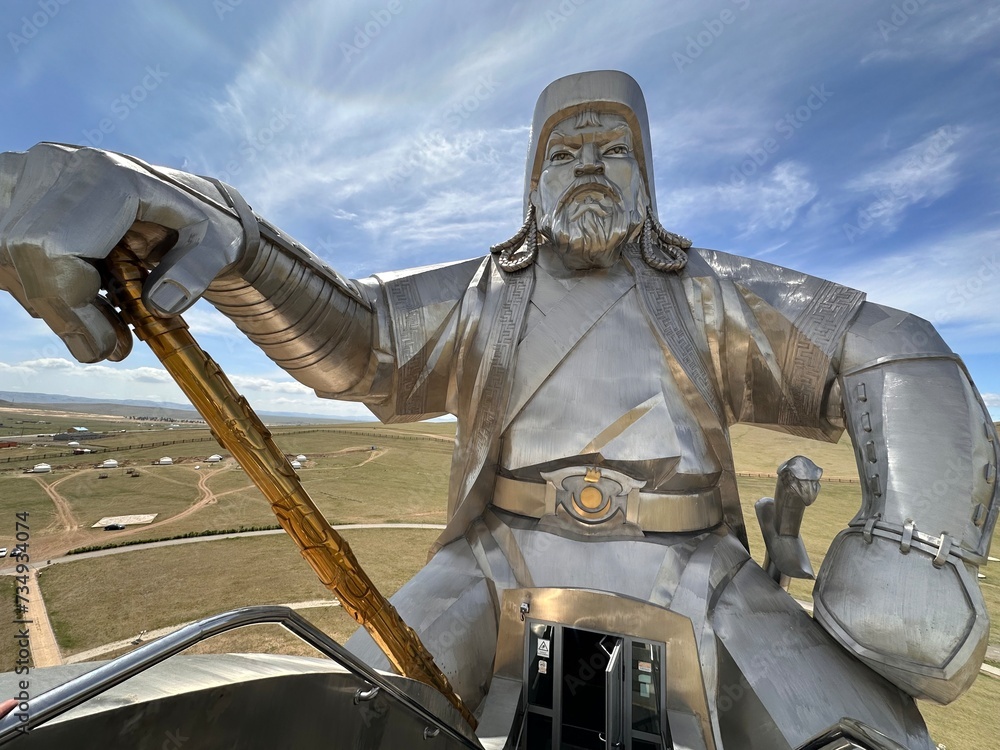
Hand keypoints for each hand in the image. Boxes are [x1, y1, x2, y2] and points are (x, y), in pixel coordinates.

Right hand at [0, 143, 245, 362]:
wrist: (189, 196)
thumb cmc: (205, 222)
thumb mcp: (218, 245)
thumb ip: (196, 273)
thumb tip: (162, 305)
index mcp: (109, 176)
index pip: (56, 247)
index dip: (70, 306)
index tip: (105, 346)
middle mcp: (61, 166)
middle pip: (23, 249)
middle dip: (58, 310)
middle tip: (102, 347)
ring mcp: (33, 174)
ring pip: (7, 250)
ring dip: (46, 299)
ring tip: (102, 321)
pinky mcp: (18, 190)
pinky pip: (5, 247)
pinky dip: (34, 282)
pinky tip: (81, 296)